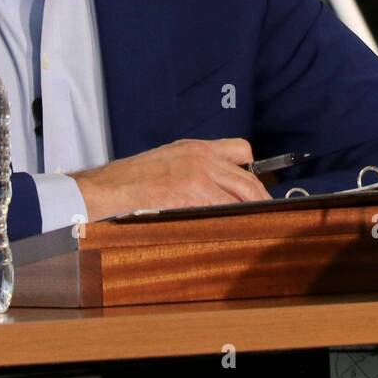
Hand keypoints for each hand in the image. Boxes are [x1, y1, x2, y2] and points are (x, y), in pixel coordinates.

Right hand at [74, 138, 271, 220]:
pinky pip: (227, 208)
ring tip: (258, 225)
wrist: (109, 188)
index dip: (252, 170)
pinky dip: (236, 220)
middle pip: (248, 176)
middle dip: (261, 197)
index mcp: (196, 147)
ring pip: (244, 192)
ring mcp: (200, 173)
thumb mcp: (167, 161)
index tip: (257, 188)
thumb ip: (193, 168)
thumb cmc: (132, 179)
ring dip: (253, 210)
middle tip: (267, 214)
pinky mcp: (194, 192)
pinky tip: (238, 229)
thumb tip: (213, 189)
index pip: (241, 149)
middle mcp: (203, 156)